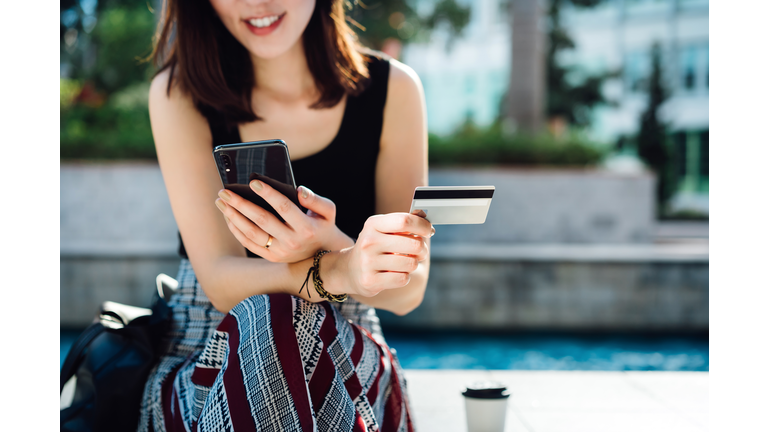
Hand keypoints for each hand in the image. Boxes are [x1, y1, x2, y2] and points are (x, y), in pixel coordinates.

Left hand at [215, 180, 351, 261]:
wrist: (322, 255)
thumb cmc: (322, 226)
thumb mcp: (328, 211)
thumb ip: (316, 200)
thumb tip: (299, 190)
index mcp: (306, 227)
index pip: (284, 207)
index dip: (268, 194)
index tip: (253, 182)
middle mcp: (291, 241)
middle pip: (262, 220)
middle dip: (241, 204)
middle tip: (224, 191)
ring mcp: (280, 252)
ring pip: (251, 233)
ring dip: (233, 216)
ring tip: (221, 202)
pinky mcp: (271, 257)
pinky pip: (249, 243)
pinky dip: (236, 229)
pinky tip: (228, 216)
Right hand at [331, 212, 433, 296]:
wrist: (349, 270)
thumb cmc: (374, 247)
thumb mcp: (383, 229)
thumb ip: (403, 222)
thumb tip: (424, 216)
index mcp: (373, 224)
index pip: (405, 221)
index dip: (423, 226)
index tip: (429, 231)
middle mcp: (369, 242)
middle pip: (414, 244)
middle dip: (422, 249)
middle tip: (420, 251)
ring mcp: (368, 262)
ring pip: (411, 263)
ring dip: (413, 264)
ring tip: (405, 263)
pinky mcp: (370, 281)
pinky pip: (403, 279)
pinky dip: (404, 277)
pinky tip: (395, 273)